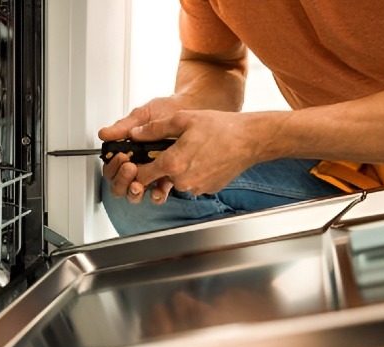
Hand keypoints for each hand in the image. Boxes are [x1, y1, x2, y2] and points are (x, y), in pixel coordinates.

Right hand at [99, 96, 191, 204]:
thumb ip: (123, 126)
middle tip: (130, 168)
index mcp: (126, 151)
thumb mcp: (142, 115)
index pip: (111, 169)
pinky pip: (158, 193)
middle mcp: (137, 164)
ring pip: (136, 193)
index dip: (112, 168)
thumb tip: (104, 134)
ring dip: (134, 191)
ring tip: (139, 184)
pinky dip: (156, 195)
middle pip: (120, 186)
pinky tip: (157, 190)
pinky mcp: (166, 177)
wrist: (190, 108)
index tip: (121, 157)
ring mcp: (151, 172)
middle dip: (121, 182)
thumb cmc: (165, 110)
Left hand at [132, 110, 277, 194]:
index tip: (134, 162)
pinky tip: (205, 157)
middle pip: (160, 177)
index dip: (135, 168)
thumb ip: (155, 129)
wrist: (249, 140)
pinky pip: (193, 182)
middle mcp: (184, 181)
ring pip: (178, 180)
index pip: (142, 175)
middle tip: (173, 147)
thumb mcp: (182, 119)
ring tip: (194, 149)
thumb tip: (135, 134)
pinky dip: (194, 172)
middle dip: (161, 164)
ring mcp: (197, 188)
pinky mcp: (208, 190)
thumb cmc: (219, 127)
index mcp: (174, 164)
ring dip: (179, 168)